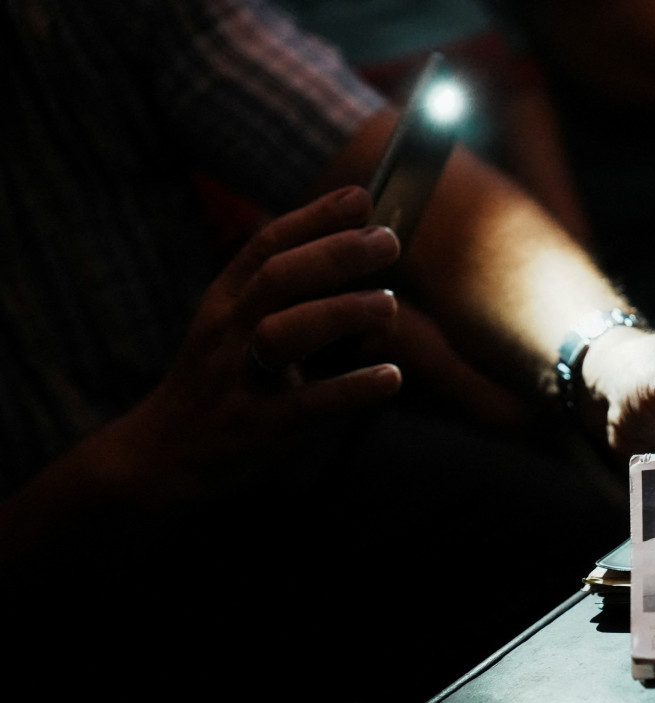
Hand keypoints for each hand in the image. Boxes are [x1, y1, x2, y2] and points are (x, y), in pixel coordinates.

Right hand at [105, 186, 403, 501]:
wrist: (163, 454)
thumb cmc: (218, 380)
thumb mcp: (233, 324)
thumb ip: (282, 290)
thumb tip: (353, 248)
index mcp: (225, 299)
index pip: (267, 244)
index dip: (315, 217)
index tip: (360, 197)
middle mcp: (229, 331)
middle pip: (278, 277)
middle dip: (335, 253)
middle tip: (388, 242)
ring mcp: (241, 379)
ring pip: (288, 333)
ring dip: (343, 313)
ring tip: (388, 304)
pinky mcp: (260, 427)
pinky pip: (309, 404)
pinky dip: (352, 389)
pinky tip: (391, 377)